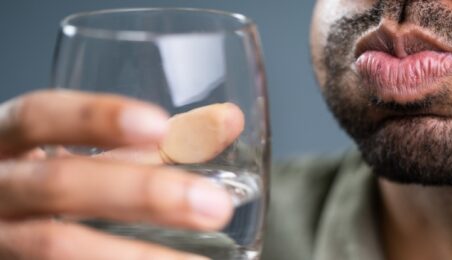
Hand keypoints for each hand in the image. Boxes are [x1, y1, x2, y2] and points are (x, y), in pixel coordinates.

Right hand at [0, 90, 243, 258]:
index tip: (158, 125)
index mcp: (9, 143)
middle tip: (215, 206)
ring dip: (134, 255)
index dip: (94, 117)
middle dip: (142, 193)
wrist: (5, 228)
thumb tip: (227, 121)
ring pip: (53, 245)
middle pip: (57, 184)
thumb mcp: (89, 158)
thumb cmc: (53, 187)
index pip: (38, 116)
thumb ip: (152, 143)